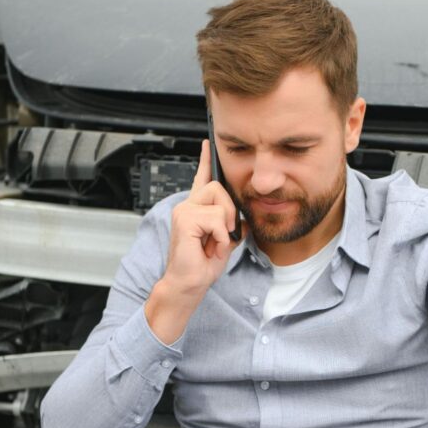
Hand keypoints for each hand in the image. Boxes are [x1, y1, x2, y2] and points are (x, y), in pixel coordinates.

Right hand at [146, 139, 242, 343]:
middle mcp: (187, 206)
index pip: (201, 178)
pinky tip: (209, 246)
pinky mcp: (184, 219)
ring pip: (220, 201)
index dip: (205, 160)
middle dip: (230, 211)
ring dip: (225, 226)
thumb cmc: (202, 265)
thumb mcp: (225, 241)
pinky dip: (220, 236)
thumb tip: (243, 219)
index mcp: (197, 209)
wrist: (189, 284)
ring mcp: (183, 211)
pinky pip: (216, 219)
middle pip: (219, 187)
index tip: (207, 143)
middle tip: (224, 234)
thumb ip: (232, 225)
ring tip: (215, 242)